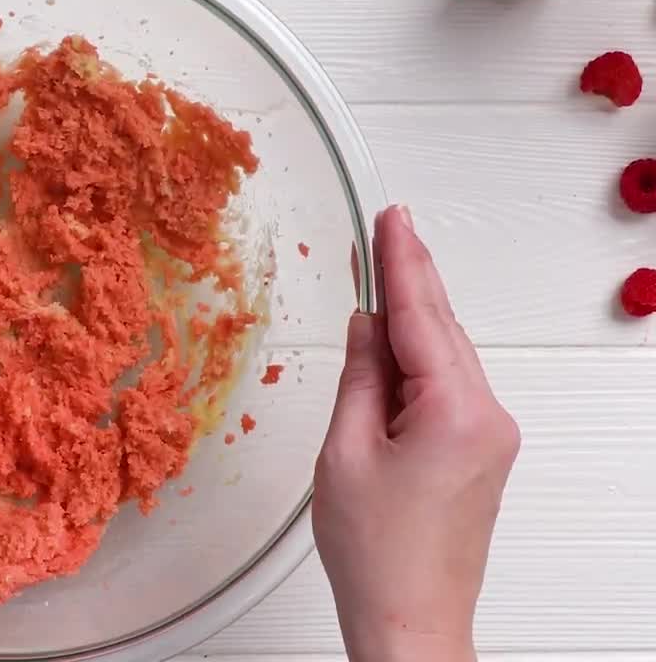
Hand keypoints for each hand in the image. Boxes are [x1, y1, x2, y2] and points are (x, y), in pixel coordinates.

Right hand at [314, 206, 520, 661]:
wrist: (410, 617)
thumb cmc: (377, 553)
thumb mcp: (345, 452)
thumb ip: (358, 377)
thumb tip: (364, 327)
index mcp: (456, 412)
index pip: (421, 316)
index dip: (401, 261)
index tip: (391, 219)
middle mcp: (488, 417)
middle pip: (441, 329)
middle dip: (409, 278)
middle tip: (386, 227)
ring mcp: (491, 435)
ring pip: (445, 356)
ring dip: (411, 319)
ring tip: (377, 278)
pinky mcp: (481, 451)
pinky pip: (449, 385)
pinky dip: (418, 358)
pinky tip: (391, 343)